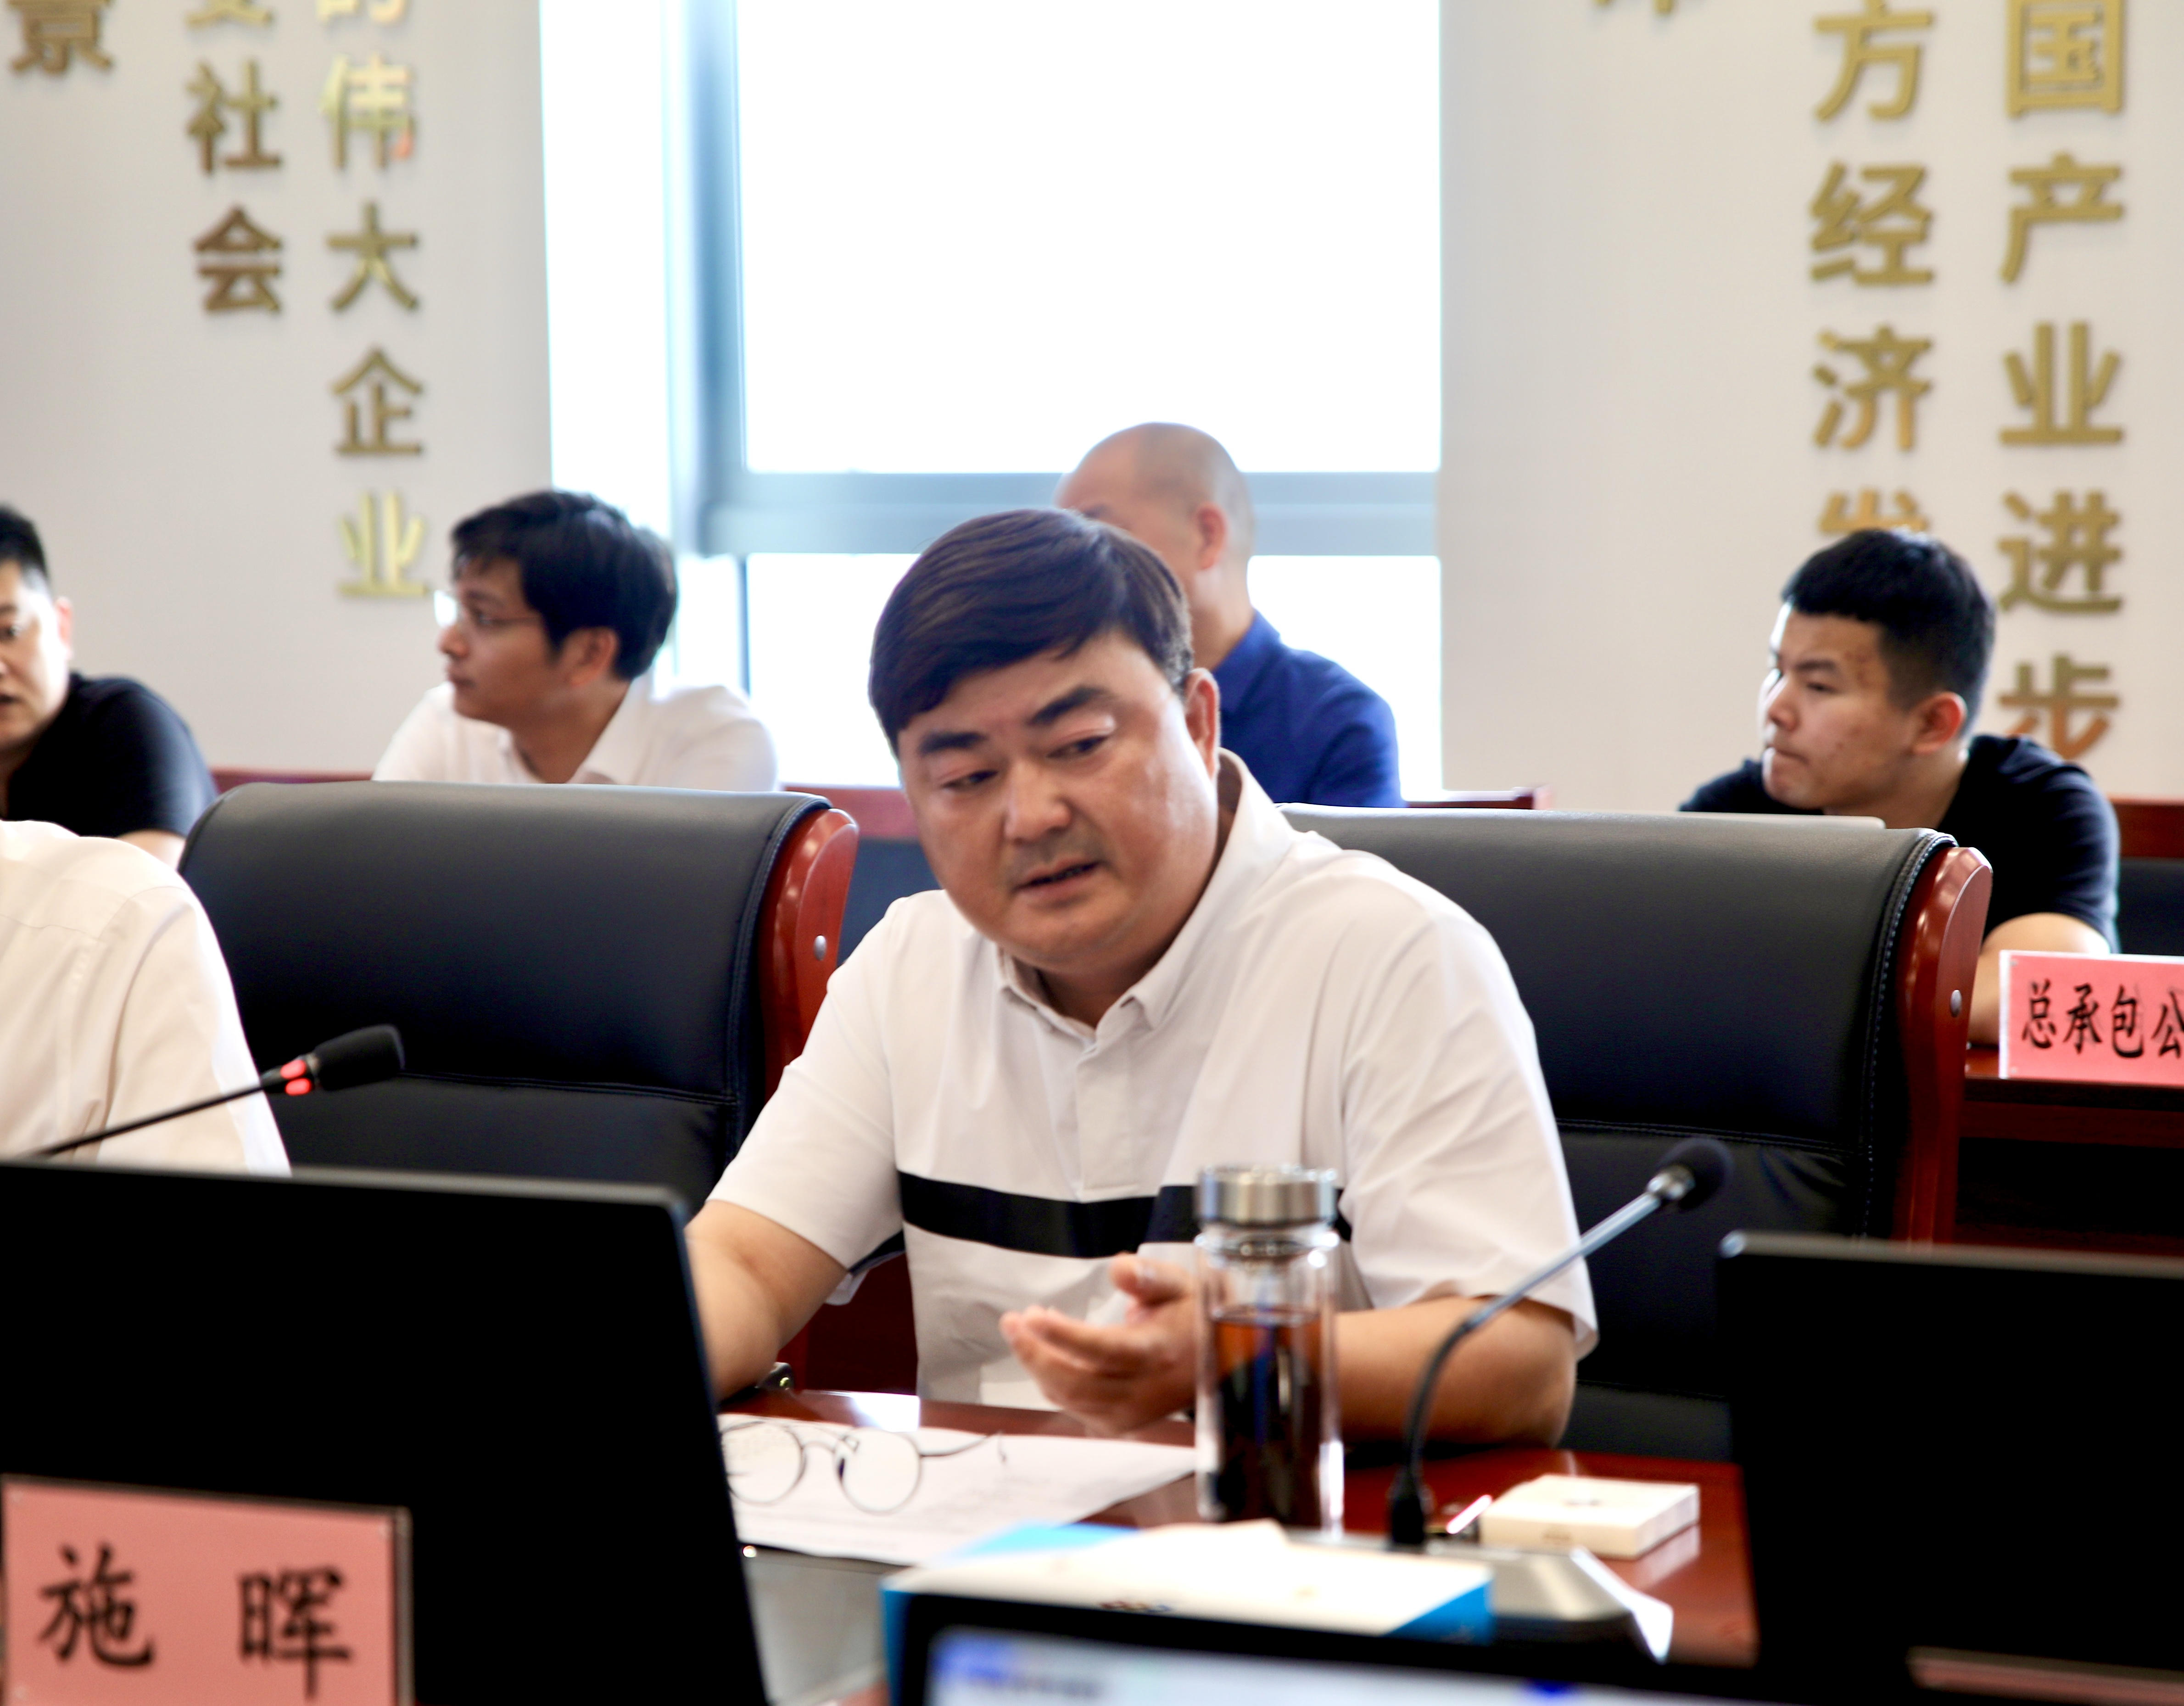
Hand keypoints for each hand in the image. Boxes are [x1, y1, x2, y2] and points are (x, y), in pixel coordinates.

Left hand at [1000, 1253, 1197, 1435]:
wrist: (1220, 1365)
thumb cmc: (1193, 1319)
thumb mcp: (1179, 1285)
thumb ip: (1148, 1276)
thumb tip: (1118, 1268)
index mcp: (1159, 1353)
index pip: (1104, 1350)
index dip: (1064, 1336)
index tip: (1032, 1316)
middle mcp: (1144, 1391)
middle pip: (1076, 1382)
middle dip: (1035, 1353)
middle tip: (1012, 1322)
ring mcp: (1130, 1414)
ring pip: (1069, 1397)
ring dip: (1038, 1365)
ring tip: (1021, 1330)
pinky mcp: (1119, 1424)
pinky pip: (1074, 1406)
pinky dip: (1052, 1381)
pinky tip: (1044, 1352)